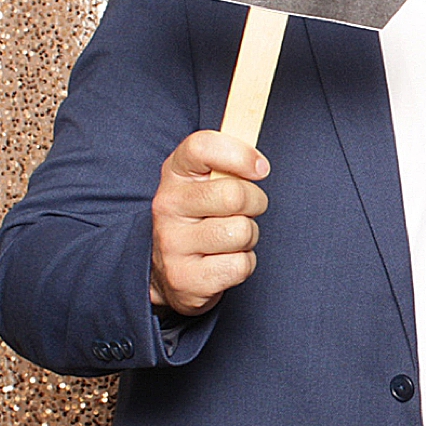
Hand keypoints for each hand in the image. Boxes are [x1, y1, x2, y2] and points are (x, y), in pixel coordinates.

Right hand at [148, 130, 269, 316]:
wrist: (165, 272)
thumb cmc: (199, 218)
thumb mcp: (205, 182)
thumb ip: (229, 160)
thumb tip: (260, 153)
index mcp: (174, 174)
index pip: (201, 146)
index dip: (239, 154)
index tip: (260, 168)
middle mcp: (167, 205)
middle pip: (235, 195)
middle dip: (255, 203)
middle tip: (245, 210)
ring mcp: (172, 244)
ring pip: (242, 232)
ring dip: (248, 238)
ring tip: (229, 239)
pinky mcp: (185, 278)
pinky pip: (240, 265)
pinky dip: (243, 265)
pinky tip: (223, 262)